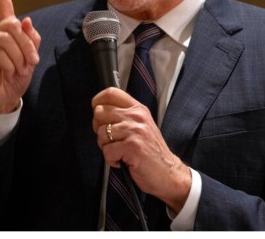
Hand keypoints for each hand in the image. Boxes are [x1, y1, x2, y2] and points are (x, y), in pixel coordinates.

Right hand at [0, 0, 40, 112]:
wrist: (2, 98)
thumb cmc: (16, 76)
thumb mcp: (30, 57)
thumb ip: (31, 38)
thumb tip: (25, 20)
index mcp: (7, 29)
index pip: (2, 2)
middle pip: (13, 25)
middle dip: (27, 45)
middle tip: (31, 61)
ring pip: (8, 39)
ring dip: (19, 56)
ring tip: (18, 69)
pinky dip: (10, 63)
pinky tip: (7, 70)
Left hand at [92, 87, 190, 212]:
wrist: (167, 172)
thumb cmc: (150, 152)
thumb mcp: (141, 127)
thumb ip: (124, 116)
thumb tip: (98, 111)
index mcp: (138, 109)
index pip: (111, 93)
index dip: (97, 101)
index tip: (98, 113)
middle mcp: (137, 116)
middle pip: (100, 112)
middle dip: (99, 129)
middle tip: (113, 140)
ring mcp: (135, 130)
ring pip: (101, 133)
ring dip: (106, 147)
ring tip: (120, 152)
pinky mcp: (132, 146)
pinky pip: (106, 151)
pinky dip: (111, 160)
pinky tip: (123, 161)